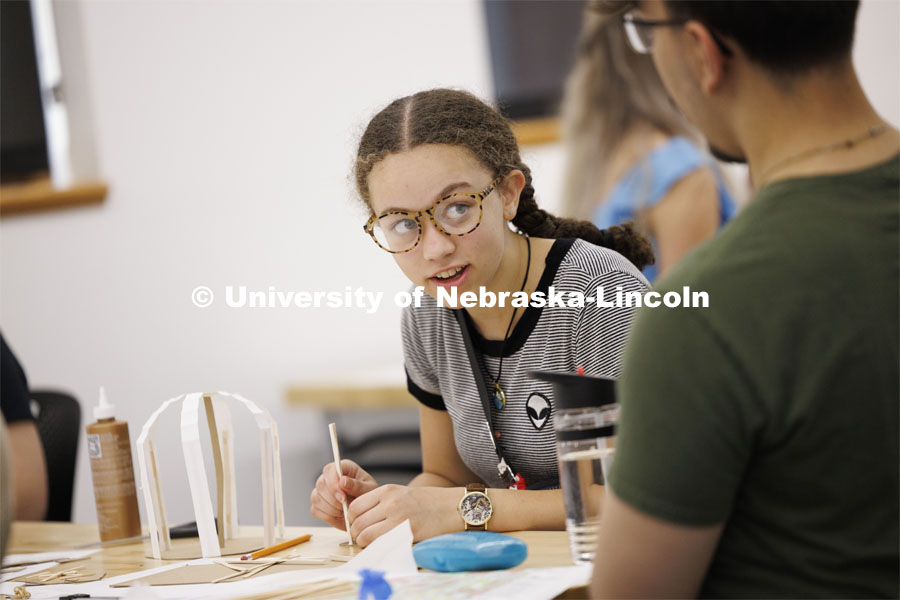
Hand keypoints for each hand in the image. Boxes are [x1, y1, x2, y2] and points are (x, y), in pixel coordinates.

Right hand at [309, 459, 378, 529]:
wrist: (366, 511)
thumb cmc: (369, 496)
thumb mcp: (369, 490)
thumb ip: (357, 485)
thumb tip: (342, 480)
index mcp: (344, 468)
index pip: (329, 470)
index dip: (333, 484)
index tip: (343, 497)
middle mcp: (330, 477)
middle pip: (321, 484)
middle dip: (333, 500)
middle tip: (346, 507)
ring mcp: (322, 490)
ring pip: (316, 498)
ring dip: (331, 509)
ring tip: (345, 511)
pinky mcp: (318, 504)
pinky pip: (315, 510)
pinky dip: (327, 516)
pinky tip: (338, 515)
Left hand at [347, 484, 462, 546]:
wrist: (453, 507)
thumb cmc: (428, 502)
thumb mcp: (401, 493)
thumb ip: (381, 502)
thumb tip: (361, 518)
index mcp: (387, 491)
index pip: (355, 506)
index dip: (352, 519)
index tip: (358, 525)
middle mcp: (389, 503)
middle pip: (357, 522)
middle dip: (357, 533)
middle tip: (364, 537)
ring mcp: (397, 518)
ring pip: (365, 535)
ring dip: (365, 542)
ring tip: (374, 542)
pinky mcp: (406, 533)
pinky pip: (380, 544)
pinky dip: (377, 547)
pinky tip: (385, 545)